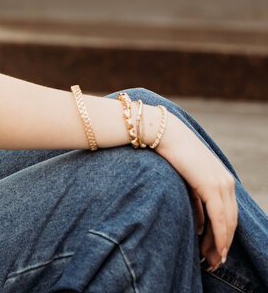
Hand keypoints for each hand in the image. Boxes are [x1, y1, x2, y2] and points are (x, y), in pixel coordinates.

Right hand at [156, 113, 236, 269]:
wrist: (161, 131)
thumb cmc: (168, 153)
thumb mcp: (186, 180)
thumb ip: (197, 201)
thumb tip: (202, 224)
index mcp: (222, 179)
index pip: (229, 213)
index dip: (224, 234)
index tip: (217, 251)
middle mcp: (227, 182)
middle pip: (231, 221)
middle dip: (224, 243)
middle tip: (215, 261)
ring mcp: (221, 183)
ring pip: (227, 222)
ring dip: (221, 244)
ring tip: (213, 260)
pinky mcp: (211, 185)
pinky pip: (219, 217)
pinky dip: (219, 235)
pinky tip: (214, 248)